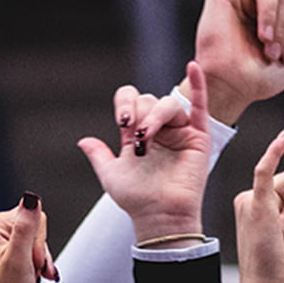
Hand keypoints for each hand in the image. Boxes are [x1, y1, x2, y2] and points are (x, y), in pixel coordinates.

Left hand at [0, 194, 53, 282]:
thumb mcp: (19, 261)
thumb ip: (27, 228)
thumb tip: (32, 198)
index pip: (33, 218)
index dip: (39, 243)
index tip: (31, 263)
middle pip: (32, 228)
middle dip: (37, 253)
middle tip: (30, 272)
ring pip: (29, 240)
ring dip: (35, 260)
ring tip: (28, 277)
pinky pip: (21, 248)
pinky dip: (28, 264)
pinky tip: (25, 276)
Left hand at [80, 61, 211, 244]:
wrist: (159, 215)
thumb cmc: (137, 199)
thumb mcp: (110, 174)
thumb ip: (99, 155)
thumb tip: (83, 140)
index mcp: (140, 133)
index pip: (131, 100)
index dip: (124, 104)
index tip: (121, 124)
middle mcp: (161, 130)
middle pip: (148, 99)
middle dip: (138, 113)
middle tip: (136, 136)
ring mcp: (180, 132)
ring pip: (167, 104)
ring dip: (154, 116)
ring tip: (148, 137)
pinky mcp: (199, 138)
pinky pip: (200, 106)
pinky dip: (199, 86)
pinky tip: (193, 67)